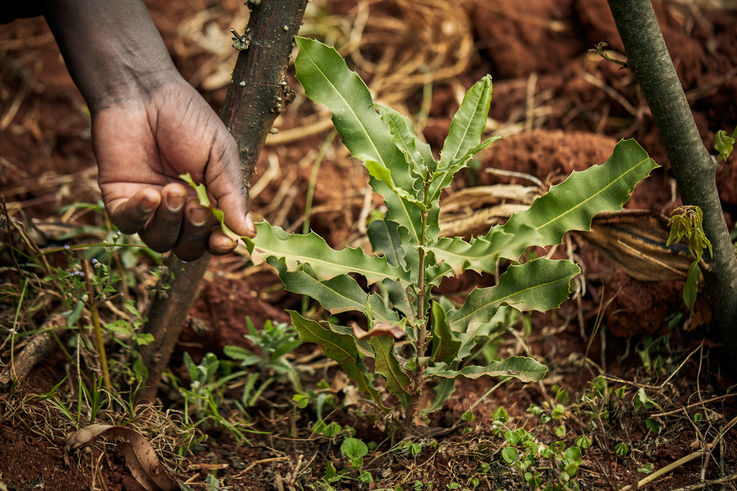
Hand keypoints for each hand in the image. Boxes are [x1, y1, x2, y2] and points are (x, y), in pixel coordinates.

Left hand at [92, 76, 254, 260]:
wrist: (143, 91)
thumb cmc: (187, 118)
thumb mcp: (220, 154)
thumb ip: (232, 194)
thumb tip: (247, 235)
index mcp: (207, 200)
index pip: (213, 238)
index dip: (219, 245)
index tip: (224, 242)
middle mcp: (177, 210)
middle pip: (187, 248)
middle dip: (194, 233)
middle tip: (197, 205)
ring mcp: (147, 207)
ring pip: (159, 241)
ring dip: (170, 221)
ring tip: (173, 189)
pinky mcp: (119, 199)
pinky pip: (129, 224)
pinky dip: (141, 214)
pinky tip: (150, 193)